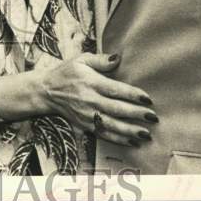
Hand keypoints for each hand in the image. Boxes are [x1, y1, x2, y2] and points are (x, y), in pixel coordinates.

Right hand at [33, 53, 156, 145]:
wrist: (47, 91)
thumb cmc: (66, 73)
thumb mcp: (81, 60)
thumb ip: (100, 60)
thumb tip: (118, 58)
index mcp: (90, 82)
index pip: (115, 90)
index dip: (132, 95)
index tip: (147, 99)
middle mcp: (90, 100)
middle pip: (116, 109)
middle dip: (136, 114)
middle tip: (153, 117)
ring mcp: (87, 115)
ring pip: (111, 125)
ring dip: (130, 131)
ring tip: (146, 134)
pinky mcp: (85, 125)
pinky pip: (104, 134)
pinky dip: (118, 139)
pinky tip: (132, 141)